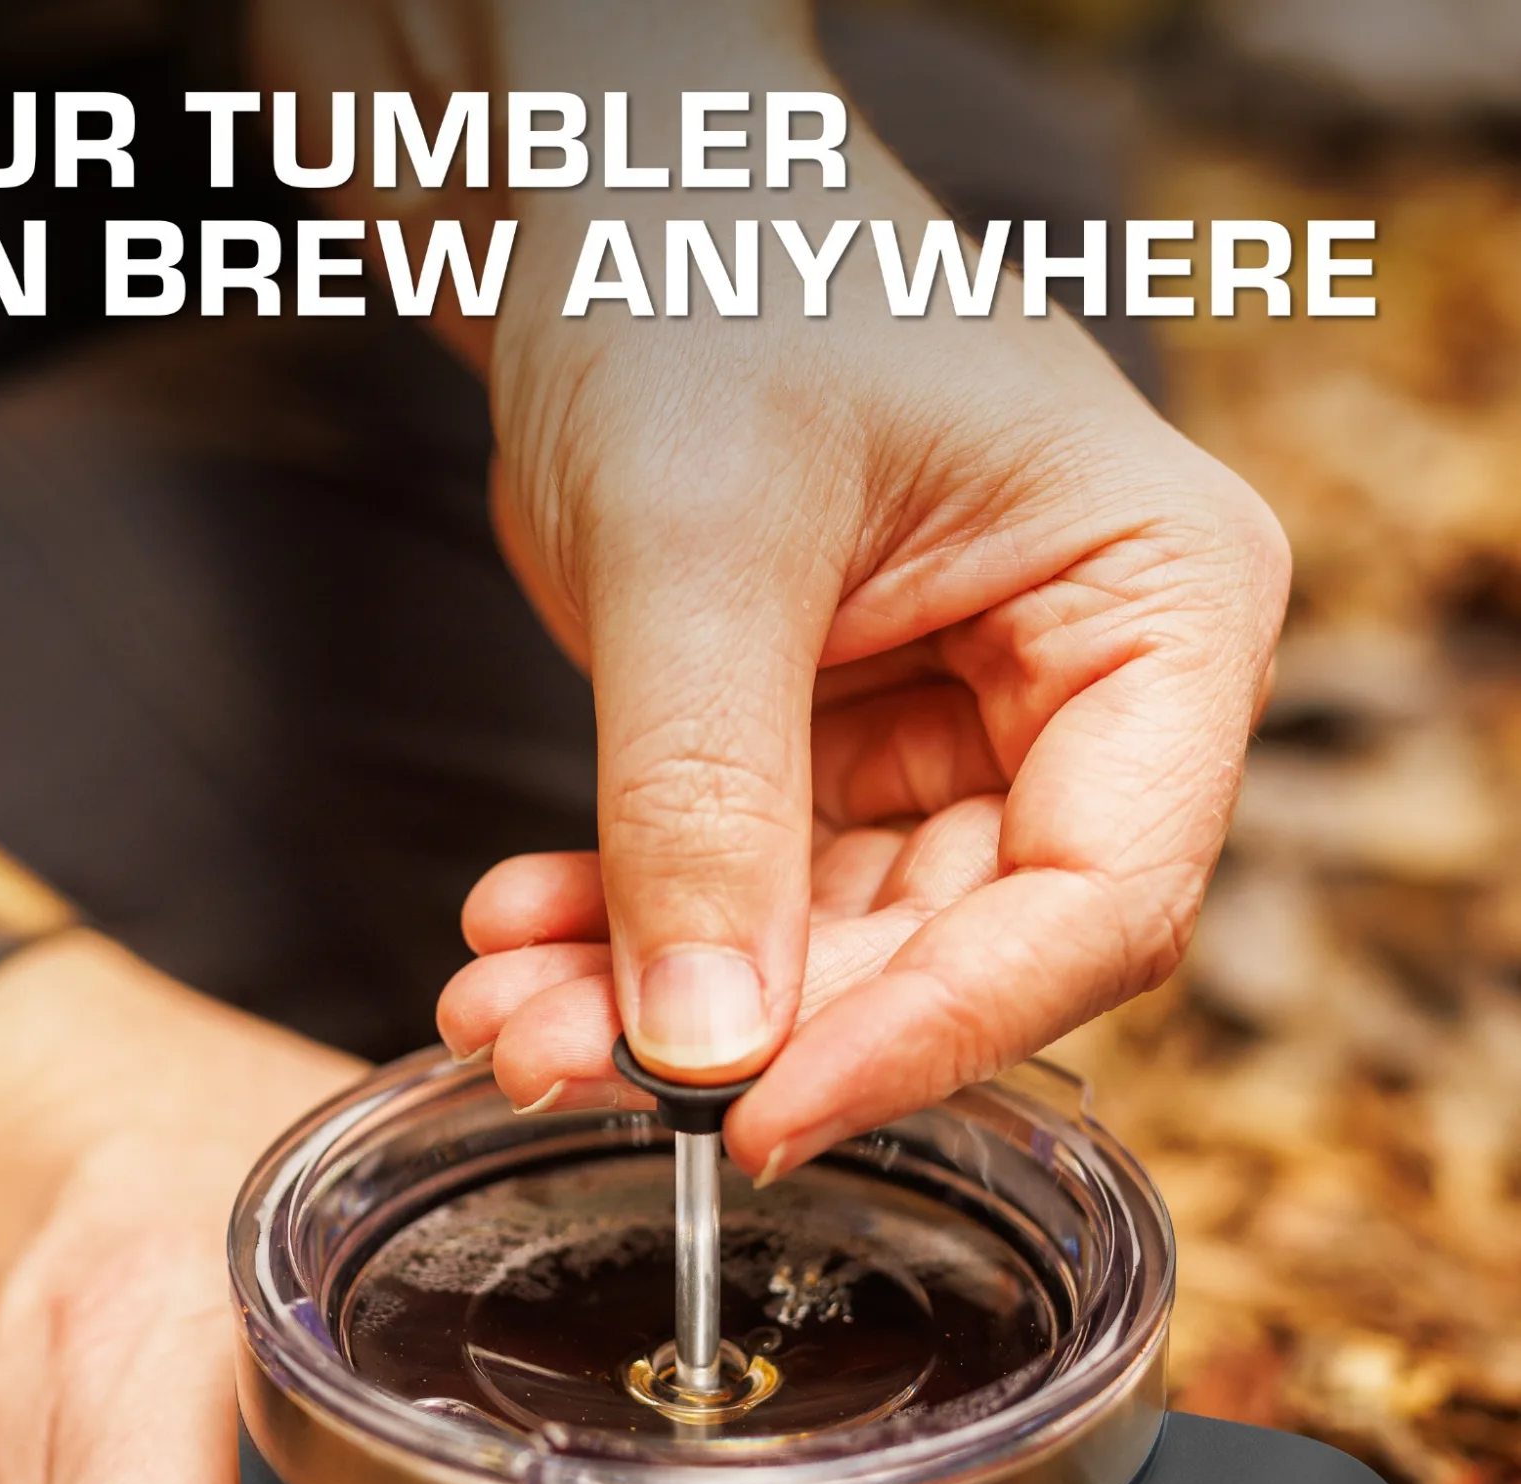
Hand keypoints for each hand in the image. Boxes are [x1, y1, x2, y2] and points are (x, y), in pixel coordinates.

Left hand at [438, 138, 1289, 1172]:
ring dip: (662, 997)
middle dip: (752, 1024)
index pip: (1096, 896)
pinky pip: (752, 897)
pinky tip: (518, 932)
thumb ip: (705, 806)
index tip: (762, 1111)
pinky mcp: (843, 755)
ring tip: (503, 1011)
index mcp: (1157, 602)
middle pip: (961, 950)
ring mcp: (964, 730)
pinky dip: (632, 931)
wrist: (601, 192)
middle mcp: (1087, 689)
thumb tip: (704, 1049)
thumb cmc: (703, 268)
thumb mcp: (701, 542)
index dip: (933, 1031)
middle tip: (563, 1060)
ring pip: (837, 949)